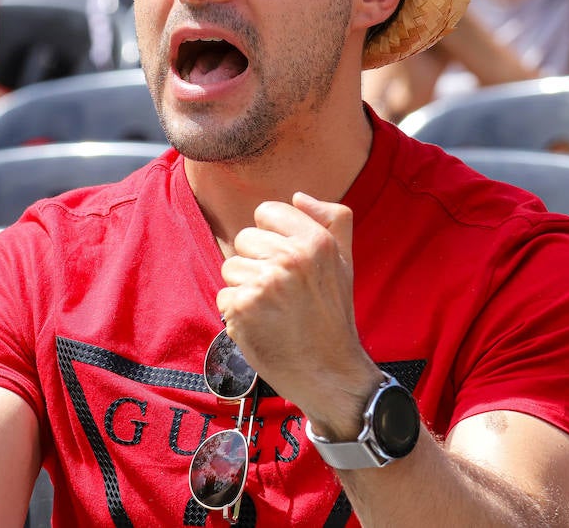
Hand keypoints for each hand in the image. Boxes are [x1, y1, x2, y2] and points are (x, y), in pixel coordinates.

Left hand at [217, 193, 380, 436]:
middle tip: (282, 293)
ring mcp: (264, 284)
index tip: (288, 264)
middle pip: (244, 239)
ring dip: (245, 289)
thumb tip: (298, 196)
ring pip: (230, 267)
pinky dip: (236, 313)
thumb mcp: (345, 261)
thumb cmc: (333, 315)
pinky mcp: (242, 309)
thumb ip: (333, 218)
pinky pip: (223, 295)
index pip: (266, 212)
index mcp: (316, 241)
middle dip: (257, 263)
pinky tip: (261, 326)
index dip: (272, 237)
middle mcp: (291, 258)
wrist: (330, 373)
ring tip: (272, 310)